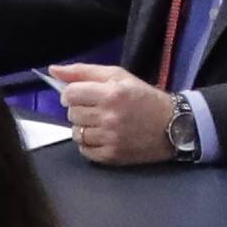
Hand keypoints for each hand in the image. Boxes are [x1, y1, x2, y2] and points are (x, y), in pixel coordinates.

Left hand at [38, 58, 191, 166]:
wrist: (173, 125)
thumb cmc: (144, 97)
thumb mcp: (118, 76)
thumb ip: (84, 71)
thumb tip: (53, 70)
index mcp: (111, 94)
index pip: (70, 94)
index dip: (71, 94)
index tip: (79, 96)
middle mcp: (109, 117)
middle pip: (72, 114)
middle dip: (80, 110)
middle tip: (97, 109)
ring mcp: (111, 139)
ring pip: (76, 133)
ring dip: (84, 128)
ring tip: (101, 124)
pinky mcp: (112, 156)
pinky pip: (84, 150)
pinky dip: (89, 144)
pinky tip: (103, 137)